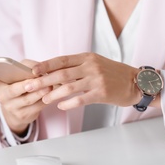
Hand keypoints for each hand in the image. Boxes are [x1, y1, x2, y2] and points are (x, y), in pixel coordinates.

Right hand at [0, 59, 51, 134]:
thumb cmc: (20, 87)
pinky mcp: (26, 116)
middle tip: (33, 80)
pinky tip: (51, 93)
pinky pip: (37, 107)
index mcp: (0, 86)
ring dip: (39, 92)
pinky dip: (45, 99)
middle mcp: (4, 98)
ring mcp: (14, 109)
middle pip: (14, 90)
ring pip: (28, 100)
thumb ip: (25, 67)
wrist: (19, 112)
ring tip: (49, 86)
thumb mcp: (17, 77)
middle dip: (24, 85)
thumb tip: (36, 67)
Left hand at [23, 53, 141, 109]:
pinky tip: (61, 106)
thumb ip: (77, 66)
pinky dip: (68, 103)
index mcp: (87, 57)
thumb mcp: (95, 63)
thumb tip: (54, 72)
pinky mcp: (102, 93)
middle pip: (61, 74)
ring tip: (44, 99)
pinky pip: (80, 100)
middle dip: (42, 80)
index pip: (62, 60)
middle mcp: (90, 66)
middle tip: (28, 86)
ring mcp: (96, 80)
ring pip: (68, 87)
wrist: (135, 82)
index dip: (45, 65)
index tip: (32, 70)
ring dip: (53, 94)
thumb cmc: (113, 73)